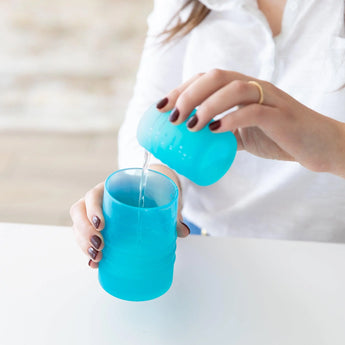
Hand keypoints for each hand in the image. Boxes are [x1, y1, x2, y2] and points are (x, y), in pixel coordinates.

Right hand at [70, 170, 188, 268]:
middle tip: (100, 246)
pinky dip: (87, 252)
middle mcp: (99, 200)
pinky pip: (85, 238)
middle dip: (85, 232)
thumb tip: (184, 232)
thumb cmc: (154, 191)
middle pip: (80, 213)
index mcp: (111, 188)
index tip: (101, 224)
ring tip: (97, 258)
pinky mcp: (98, 228)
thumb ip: (172, 214)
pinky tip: (94, 263)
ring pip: (79, 227)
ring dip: (83, 244)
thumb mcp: (162, 198)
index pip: (93, 195)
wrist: (152, 190)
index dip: (92, 209)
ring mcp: (95, 214)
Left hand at [156, 69, 344, 177]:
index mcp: (242, 90)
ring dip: (207, 105)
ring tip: (189, 126)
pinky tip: (215, 130)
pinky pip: (254, 110)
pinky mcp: (281, 115)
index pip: (206, 80)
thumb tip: (198, 143)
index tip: (160, 107)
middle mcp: (254, 87)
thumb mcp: (246, 134)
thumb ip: (225, 132)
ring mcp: (269, 99)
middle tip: (171, 117)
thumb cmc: (280, 136)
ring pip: (234, 88)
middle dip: (188, 94)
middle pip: (216, 77)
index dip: (181, 90)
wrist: (317, 145)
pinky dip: (231, 119)